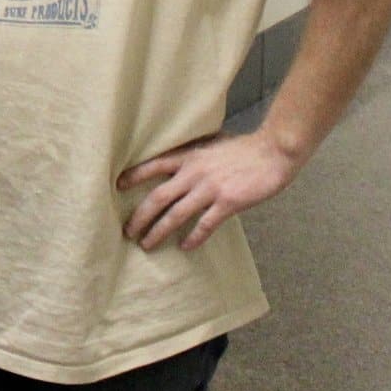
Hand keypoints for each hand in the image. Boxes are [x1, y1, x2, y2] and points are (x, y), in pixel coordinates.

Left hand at [117, 130, 300, 251]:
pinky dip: (193, 238)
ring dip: (158, 232)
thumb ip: (194, 153)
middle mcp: (194, 172)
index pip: (153, 166)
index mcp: (189, 156)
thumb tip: (180, 160)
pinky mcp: (227, 203)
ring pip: (176, 215)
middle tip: (127, 231)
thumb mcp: (212, 143)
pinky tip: (185, 247)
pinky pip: (204, 225)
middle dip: (139, 216)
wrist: (273, 152)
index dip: (133, 176)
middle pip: (157, 197)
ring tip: (147, 244)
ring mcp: (210, 189)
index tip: (117, 187)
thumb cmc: (244, 147)